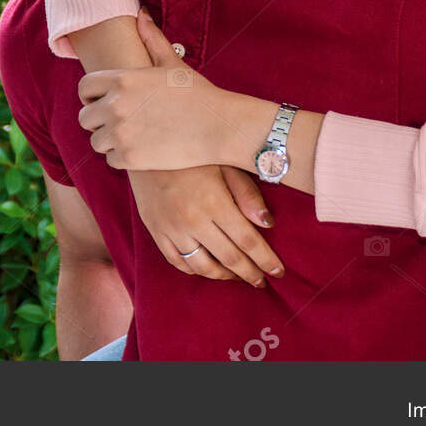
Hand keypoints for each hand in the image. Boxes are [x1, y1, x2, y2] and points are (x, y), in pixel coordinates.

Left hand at [76, 11, 245, 169]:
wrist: (220, 127)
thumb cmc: (198, 93)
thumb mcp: (172, 63)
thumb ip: (152, 38)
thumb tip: (141, 14)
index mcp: (122, 79)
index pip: (84, 87)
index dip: (90, 95)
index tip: (101, 101)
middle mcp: (116, 105)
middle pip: (85, 117)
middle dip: (98, 120)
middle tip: (118, 122)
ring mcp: (121, 133)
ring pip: (96, 141)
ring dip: (109, 140)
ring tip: (130, 137)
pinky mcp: (130, 158)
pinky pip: (111, 160)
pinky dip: (123, 158)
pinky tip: (141, 151)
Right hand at [131, 166, 284, 286]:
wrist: (147, 144)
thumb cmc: (193, 152)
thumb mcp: (225, 164)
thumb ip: (247, 194)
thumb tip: (268, 224)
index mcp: (215, 202)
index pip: (248, 241)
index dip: (266, 260)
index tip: (278, 272)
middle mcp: (193, 221)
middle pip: (229, 258)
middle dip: (250, 273)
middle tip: (262, 282)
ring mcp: (172, 229)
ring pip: (203, 266)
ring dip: (224, 276)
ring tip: (238, 277)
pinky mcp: (155, 230)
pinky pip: (177, 261)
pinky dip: (195, 270)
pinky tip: (207, 269)